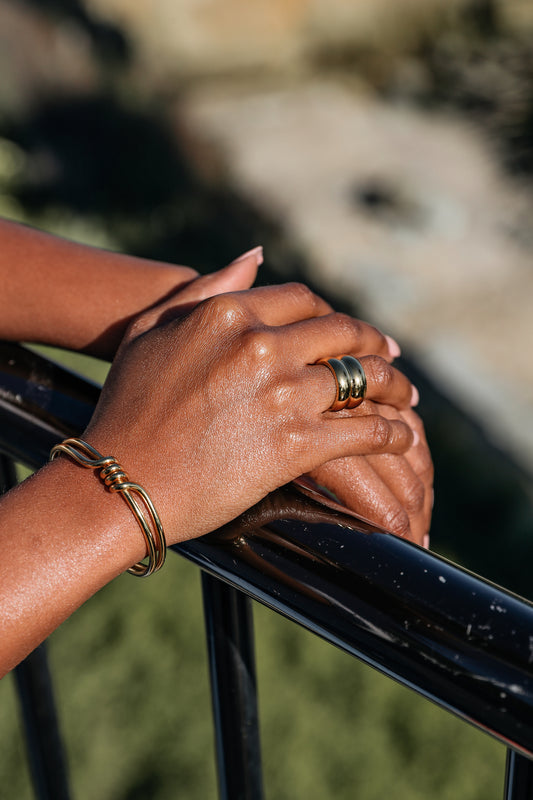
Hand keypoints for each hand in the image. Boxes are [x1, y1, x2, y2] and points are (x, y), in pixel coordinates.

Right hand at [84, 282, 418, 544]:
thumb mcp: (151, 331)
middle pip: (343, 332)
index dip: (332, 315)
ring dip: (393, 388)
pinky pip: (365, 431)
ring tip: (405, 399)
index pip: (304, 301)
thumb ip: (206, 287)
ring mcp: (281, 394)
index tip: (346, 332)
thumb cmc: (127, 410)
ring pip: (363, 378)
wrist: (120, 483)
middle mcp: (260, 344)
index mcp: (227, 313)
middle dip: (373, 344)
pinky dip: (392, 433)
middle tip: (392, 358)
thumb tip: (257, 255)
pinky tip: (403, 437)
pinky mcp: (295, 444)